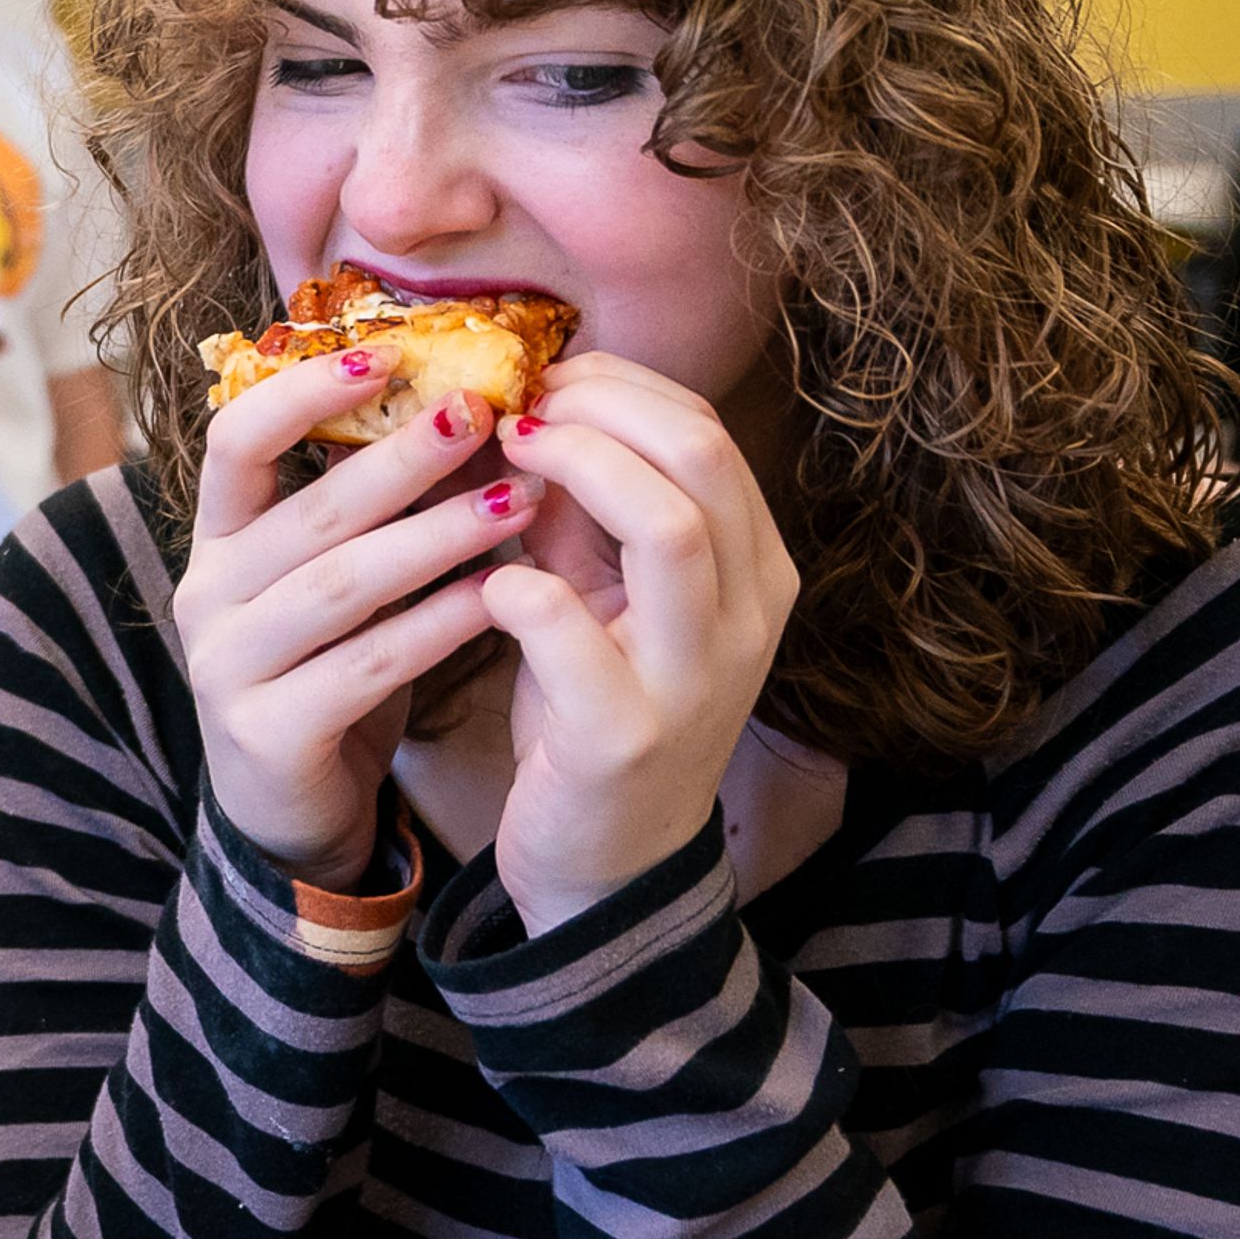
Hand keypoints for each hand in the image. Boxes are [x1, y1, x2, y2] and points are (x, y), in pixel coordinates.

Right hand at [171, 358, 532, 887]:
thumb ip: (368, 510)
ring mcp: (226, 665)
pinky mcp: (266, 734)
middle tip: (486, 411)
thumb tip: (462, 403)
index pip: (233, 439)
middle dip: (402, 456)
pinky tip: (499, 599)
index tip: (387, 353)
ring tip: (520, 502)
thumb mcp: (337, 582)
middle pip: (308, 509)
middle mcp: (207, 593)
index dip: (301, 391)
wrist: (296, 820)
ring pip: (341, 585)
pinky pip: (364, 666)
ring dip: (436, 538)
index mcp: (218, 541)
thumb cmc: (329, 674)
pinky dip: (436, 627)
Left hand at [478, 352, 797, 928]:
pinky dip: (519, 587)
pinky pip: (572, 629)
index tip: (537, 375)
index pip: (707, 429)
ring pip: (671, 526)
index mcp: (753, 567)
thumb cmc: (596, 703)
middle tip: (516, 407)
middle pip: (702, 457)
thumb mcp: (600, 587)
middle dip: (599, 408)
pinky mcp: (626, 737)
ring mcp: (696, 677)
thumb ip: (580, 505)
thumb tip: (523, 400)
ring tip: (505, 461)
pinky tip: (486, 584)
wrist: (607, 862)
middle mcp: (748, 615)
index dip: (615, 384)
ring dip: (576, 471)